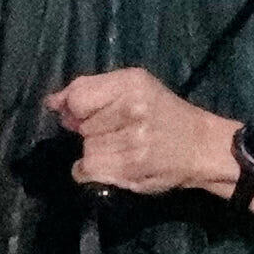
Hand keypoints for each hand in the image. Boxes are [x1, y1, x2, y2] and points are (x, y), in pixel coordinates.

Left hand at [41, 65, 251, 199]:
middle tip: (115, 131)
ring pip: (85, 148)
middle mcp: (132, 109)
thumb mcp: (134, 87)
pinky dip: (90, 170)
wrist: (203, 147)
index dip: (72, 108)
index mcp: (132, 82)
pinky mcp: (131, 168)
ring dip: (95, 151)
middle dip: (89, 129)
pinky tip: (111, 164)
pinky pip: (87, 169)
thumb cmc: (165, 114)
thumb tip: (51, 102)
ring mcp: (132, 141)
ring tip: (120, 148)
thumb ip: (91, 90)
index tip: (79, 114)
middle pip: (81, 123)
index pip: (78, 96)